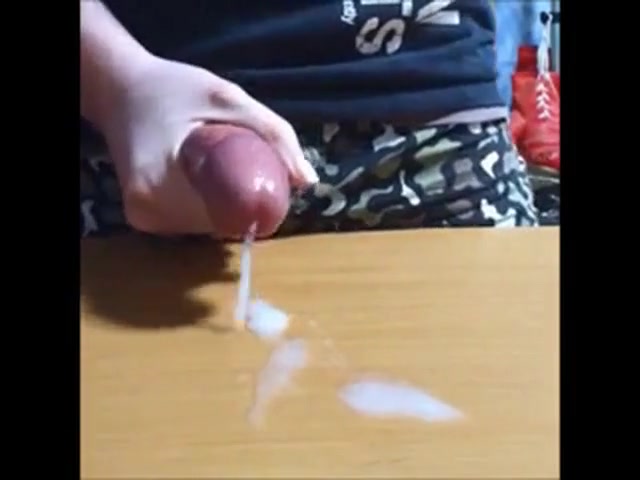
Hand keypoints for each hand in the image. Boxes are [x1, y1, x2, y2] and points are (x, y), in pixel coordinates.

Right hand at [96, 54, 317, 233]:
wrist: (119, 89)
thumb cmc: (171, 88)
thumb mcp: (227, 98)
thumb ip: (272, 134)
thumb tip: (307, 180)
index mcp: (158, 187)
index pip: (227, 216)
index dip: (255, 204)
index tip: (269, 182)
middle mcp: (146, 212)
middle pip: (217, 224)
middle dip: (241, 203)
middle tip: (250, 169)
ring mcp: (142, 219)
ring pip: (204, 226)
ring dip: (225, 205)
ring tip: (226, 170)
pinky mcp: (142, 218)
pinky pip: (189, 222)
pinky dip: (206, 204)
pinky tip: (206, 179)